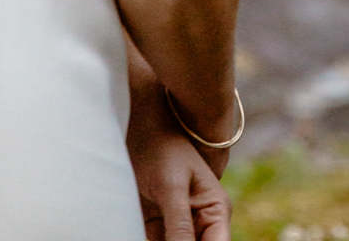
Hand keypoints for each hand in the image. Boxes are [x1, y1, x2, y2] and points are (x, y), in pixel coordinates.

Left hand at [126, 83, 230, 240]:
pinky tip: (131, 233)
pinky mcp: (158, 219)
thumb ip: (179, 225)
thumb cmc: (162, 145)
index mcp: (216, 210)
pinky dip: (145, 240)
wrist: (140, 119)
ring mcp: (179, 220)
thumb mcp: (171, 187)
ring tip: (150, 225)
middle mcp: (201, 219)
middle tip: (158, 237)